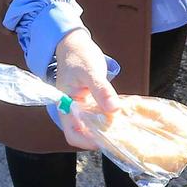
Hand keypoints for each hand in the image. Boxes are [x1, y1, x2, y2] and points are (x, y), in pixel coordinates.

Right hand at [53, 28, 119, 148]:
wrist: (74, 45)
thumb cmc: (78, 56)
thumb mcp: (90, 71)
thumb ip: (101, 90)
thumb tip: (114, 110)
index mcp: (64, 106)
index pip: (73, 134)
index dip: (88, 142)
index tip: (107, 140)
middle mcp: (71, 111)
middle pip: (83, 135)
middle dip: (99, 137)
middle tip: (118, 135)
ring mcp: (80, 108)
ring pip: (92, 127)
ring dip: (105, 128)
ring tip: (122, 126)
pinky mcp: (89, 104)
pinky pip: (98, 116)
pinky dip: (107, 118)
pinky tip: (120, 116)